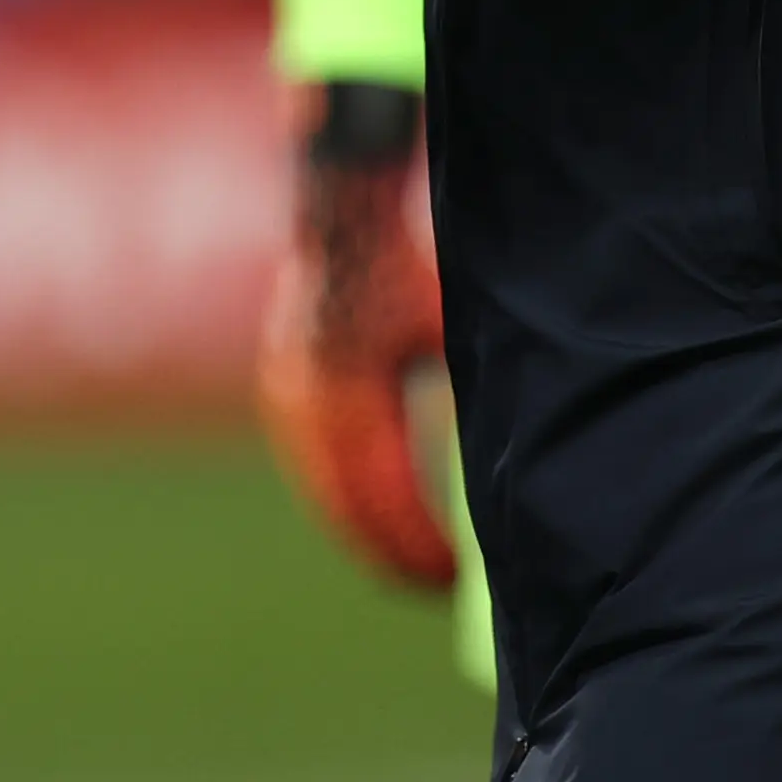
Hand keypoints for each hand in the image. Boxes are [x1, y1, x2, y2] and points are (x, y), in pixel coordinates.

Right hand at [257, 86, 456, 590]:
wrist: (346, 198)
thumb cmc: (411, 259)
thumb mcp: (452, 331)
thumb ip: (465, 401)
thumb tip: (500, 476)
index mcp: (345, 392)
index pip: (381, 496)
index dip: (416, 546)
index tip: (449, 577)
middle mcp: (303, 399)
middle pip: (342, 504)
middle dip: (387, 550)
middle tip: (432, 583)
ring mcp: (284, 388)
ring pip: (319, 484)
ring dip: (360, 523)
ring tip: (405, 554)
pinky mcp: (282, 376)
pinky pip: (308, 455)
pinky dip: (339, 488)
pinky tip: (370, 501)